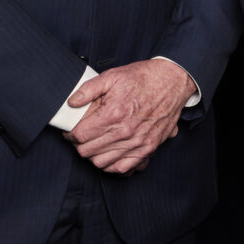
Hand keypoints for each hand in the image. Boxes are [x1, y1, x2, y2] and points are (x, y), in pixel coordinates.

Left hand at [64, 59, 194, 173]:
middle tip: (80, 137)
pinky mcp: (149, 148)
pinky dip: (112, 165)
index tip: (70, 131)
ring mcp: (138, 142)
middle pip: (88, 152)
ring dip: (93, 155)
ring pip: (102, 163)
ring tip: (94, 144)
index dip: (70, 134)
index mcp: (114, 113)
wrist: (173, 81)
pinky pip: (124, 168)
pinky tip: (109, 154)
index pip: (80, 136)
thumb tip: (71, 102)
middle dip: (79, 145)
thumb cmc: (144, 78)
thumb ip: (88, 89)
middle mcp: (126, 131)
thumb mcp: (113, 76)